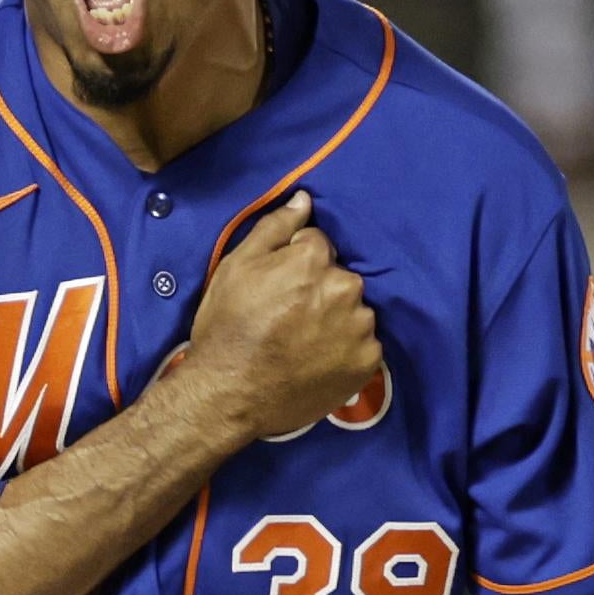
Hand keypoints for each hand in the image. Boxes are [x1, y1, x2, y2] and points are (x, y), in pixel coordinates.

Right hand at [174, 194, 381, 441]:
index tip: (277, 288)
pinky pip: (363, 345)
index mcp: (315, 259)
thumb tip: (304, 199)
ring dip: (337, 321)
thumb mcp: (236, 268)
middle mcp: (347, 288)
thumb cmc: (226, 328)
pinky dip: (346, 350)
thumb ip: (275, 228)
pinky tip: (318, 361)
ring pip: (354, 312)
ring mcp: (360, 328)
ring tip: (303, 344)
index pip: (317, 245)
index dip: (295, 265)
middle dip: (321, 291)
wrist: (229, 395)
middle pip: (340, 278)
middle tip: (289, 319)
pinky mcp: (367, 362)